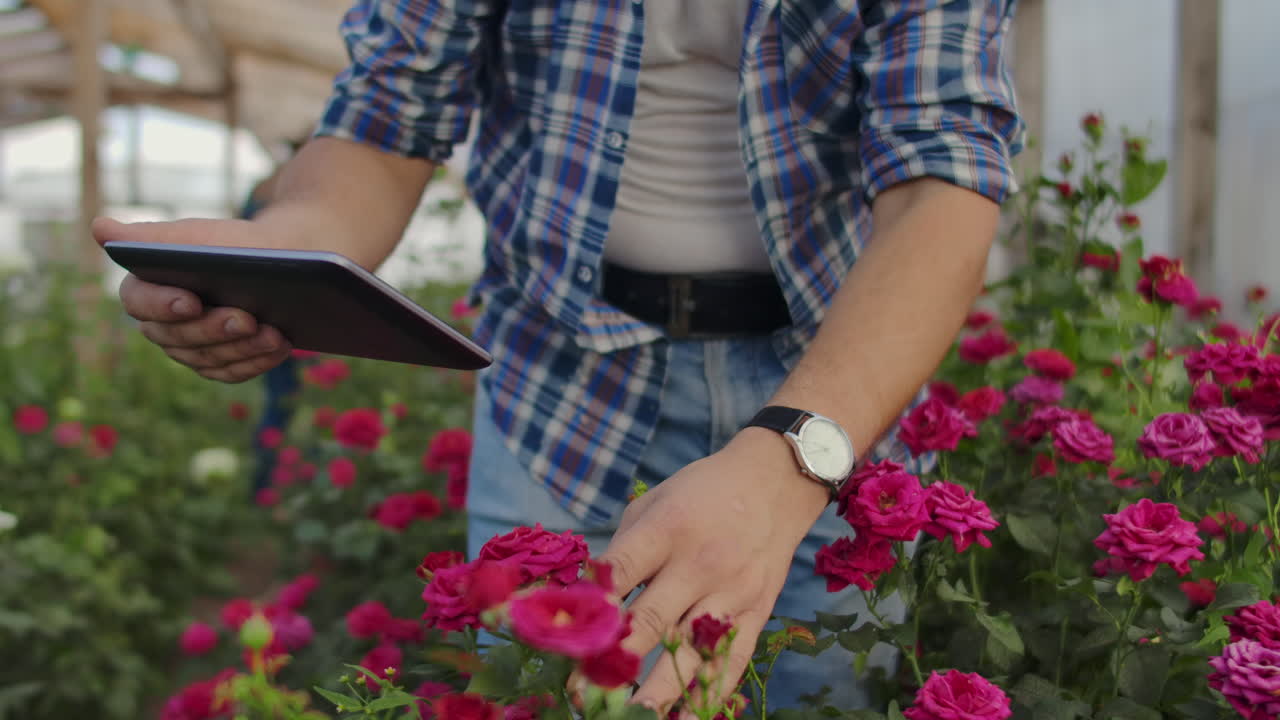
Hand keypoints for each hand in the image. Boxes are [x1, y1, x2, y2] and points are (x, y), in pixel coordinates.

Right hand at [92, 216, 292, 382]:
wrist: (282, 259)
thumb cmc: (233, 244)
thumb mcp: (197, 237)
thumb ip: (150, 238)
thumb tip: (98, 228)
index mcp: (147, 289)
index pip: (139, 302)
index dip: (163, 305)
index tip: (192, 301)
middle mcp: (163, 326)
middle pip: (178, 337)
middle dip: (214, 329)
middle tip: (247, 318)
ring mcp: (192, 349)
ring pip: (208, 359)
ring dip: (242, 348)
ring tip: (273, 333)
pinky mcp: (221, 364)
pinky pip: (233, 372)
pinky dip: (258, 361)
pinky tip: (282, 346)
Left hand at [597, 428, 828, 715]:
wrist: (774, 483)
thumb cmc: (701, 493)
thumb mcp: (653, 504)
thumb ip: (622, 551)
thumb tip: (588, 600)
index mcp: (666, 529)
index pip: (620, 573)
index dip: (590, 609)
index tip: (564, 640)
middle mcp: (699, 563)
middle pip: (650, 621)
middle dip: (612, 661)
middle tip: (581, 692)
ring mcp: (732, 591)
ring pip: (691, 652)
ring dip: (656, 691)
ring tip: (630, 716)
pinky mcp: (757, 613)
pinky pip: (731, 663)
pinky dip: (707, 696)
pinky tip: (683, 719)